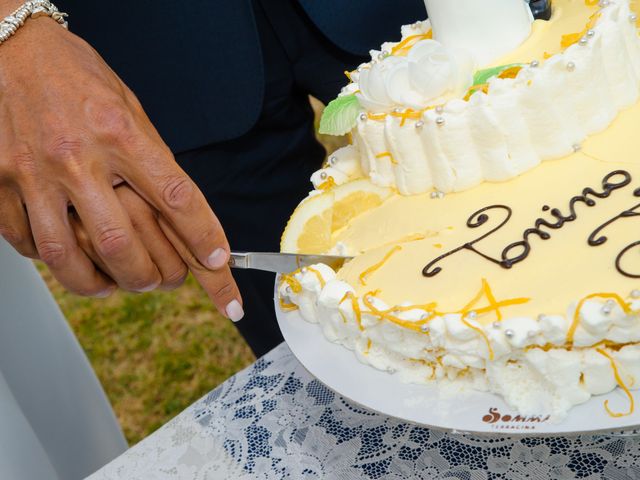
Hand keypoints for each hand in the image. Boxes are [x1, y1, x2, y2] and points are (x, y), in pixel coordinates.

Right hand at [0, 18, 242, 319]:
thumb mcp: (130, 109)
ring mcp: (33, 173)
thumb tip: (178, 209)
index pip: (174, 195)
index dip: (201, 234)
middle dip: (145, 276)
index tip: (218, 259)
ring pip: (65, 255)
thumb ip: (151, 159)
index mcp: (119, 133)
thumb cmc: (77, 77)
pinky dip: (53, 262)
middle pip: (118, 242)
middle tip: (157, 282)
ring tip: (114, 285)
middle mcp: (76, 156)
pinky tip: (70, 260)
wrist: (12, 48)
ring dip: (96, 284)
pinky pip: (26, 242)